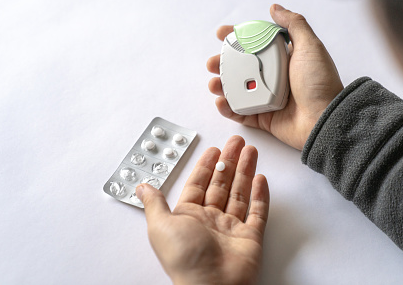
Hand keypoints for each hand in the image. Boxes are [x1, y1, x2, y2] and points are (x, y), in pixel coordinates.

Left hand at [136, 135, 269, 284]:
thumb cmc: (185, 260)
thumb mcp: (160, 226)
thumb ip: (154, 203)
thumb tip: (142, 187)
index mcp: (189, 217)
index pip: (199, 183)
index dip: (206, 165)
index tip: (214, 149)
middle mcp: (210, 221)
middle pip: (221, 184)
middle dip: (229, 162)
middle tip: (236, 143)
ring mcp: (232, 228)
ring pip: (240, 193)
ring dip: (245, 171)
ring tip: (251, 152)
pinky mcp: (250, 237)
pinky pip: (257, 212)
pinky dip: (260, 196)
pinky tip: (261, 180)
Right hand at [207, 4, 343, 149]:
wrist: (325, 118)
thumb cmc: (320, 83)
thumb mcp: (310, 46)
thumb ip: (293, 24)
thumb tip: (275, 8)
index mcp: (283, 59)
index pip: (255, 45)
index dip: (238, 38)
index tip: (222, 33)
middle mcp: (274, 77)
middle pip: (241, 67)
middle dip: (223, 64)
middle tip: (212, 63)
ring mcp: (267, 98)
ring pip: (238, 90)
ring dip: (222, 85)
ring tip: (214, 83)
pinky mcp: (264, 118)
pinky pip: (241, 113)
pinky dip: (228, 108)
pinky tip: (221, 102)